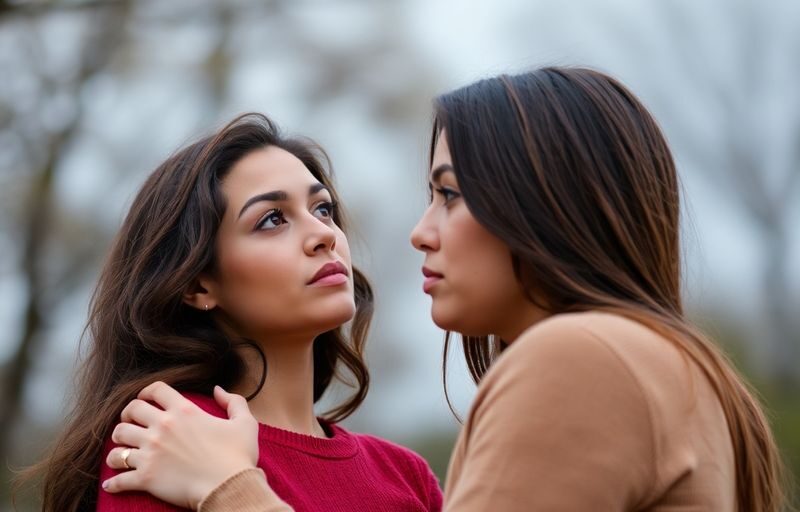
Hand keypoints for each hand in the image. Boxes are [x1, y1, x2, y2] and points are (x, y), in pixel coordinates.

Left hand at [102, 382, 258, 509]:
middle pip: (130, 411)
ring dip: (118, 445)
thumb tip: (218, 390)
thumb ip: (233, 401)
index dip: (146, 392)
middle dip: (127, 416)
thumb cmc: (238, 456)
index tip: (145, 399)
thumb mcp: (244, 423)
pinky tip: (111, 484)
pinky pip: (118, 478)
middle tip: (130, 423)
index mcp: (184, 411)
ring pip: (118, 440)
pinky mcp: (145, 477)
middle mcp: (163, 427)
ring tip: (121, 451)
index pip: (156, 390)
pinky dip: (113, 482)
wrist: (230, 488)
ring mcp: (151, 452)